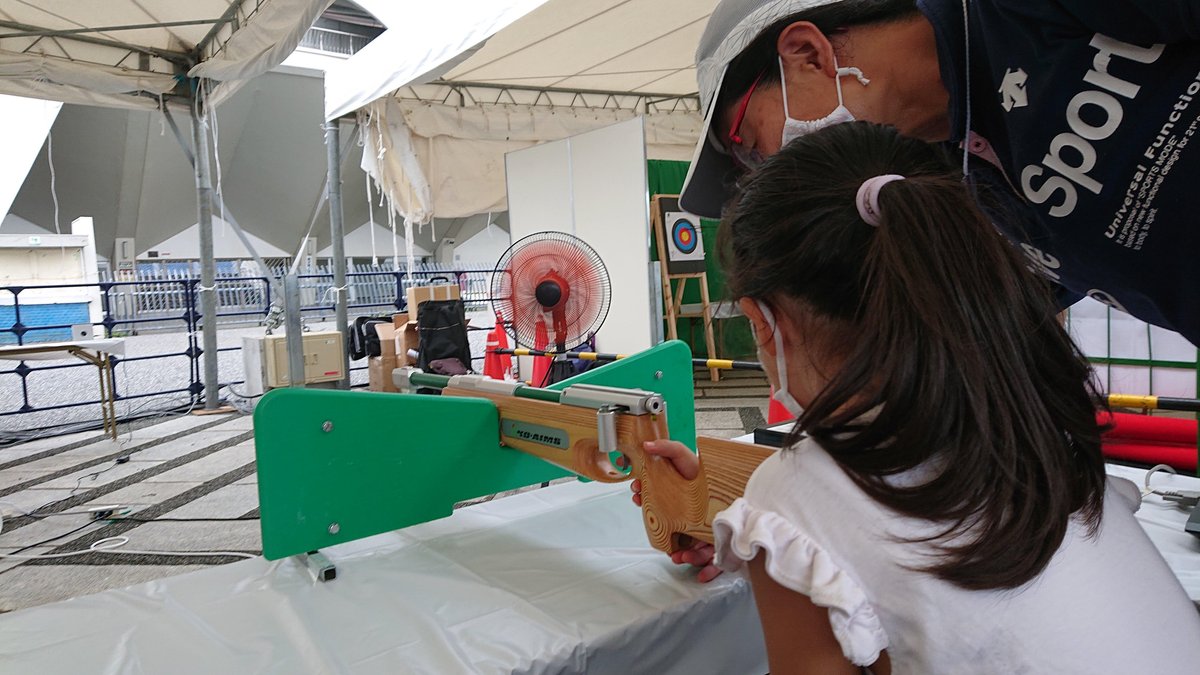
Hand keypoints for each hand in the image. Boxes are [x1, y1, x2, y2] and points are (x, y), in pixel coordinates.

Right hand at [622, 439, 721, 582]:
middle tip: (666, 546)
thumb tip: (646, 445)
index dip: (645, 505)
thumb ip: (666, 447)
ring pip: (691, 549)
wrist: (735, 475)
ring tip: (681, 557)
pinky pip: (713, 559)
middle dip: (666, 544)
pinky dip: (707, 569)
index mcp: (673, 497)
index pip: (654, 505)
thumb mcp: (685, 454)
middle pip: (672, 532)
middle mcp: (685, 515)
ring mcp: (702, 528)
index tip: (641, 504)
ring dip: (684, 557)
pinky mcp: (719, 539)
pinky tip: (703, 574)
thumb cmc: (705, 469)